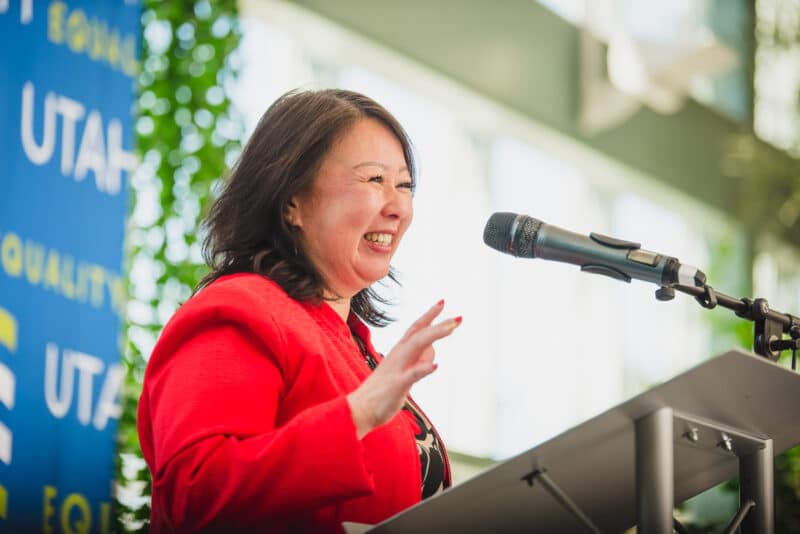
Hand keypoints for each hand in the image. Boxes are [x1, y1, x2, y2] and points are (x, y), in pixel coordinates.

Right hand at [347, 300, 460, 438]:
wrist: (359, 409)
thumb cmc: (383, 391)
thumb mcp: (404, 372)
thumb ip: (417, 361)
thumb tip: (432, 351)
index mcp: (399, 351)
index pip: (416, 328)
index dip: (429, 315)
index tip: (442, 302)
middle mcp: (398, 355)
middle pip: (420, 333)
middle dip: (439, 324)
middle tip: (459, 318)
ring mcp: (397, 368)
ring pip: (417, 346)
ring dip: (434, 335)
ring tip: (452, 329)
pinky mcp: (397, 384)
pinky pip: (412, 374)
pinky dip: (423, 368)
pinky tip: (436, 366)